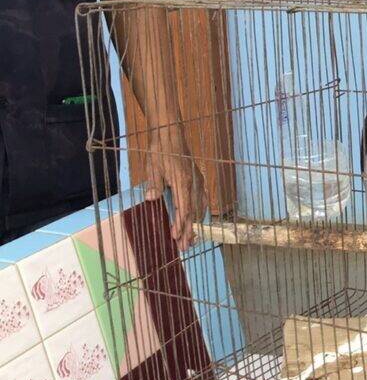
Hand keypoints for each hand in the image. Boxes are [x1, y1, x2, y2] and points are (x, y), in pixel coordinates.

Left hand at [144, 133, 206, 249]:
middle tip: (185, 246)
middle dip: (189, 230)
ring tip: (193, 237)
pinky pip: (202, 198)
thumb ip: (154, 184)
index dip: (181, 224)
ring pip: (200, 206)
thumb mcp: (153, 166)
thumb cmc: (160, 149)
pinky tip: (199, 217)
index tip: (176, 237)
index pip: (183, 208)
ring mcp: (197, 180)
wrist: (170, 133)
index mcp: (182, 181)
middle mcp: (193, 183)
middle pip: (193, 211)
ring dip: (196, 223)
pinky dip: (201, 210)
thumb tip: (151, 199)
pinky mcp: (197, 177)